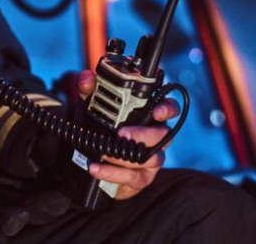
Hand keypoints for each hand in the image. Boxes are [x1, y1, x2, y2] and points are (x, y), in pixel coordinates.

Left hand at [76, 69, 179, 199]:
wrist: (88, 155)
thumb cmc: (99, 124)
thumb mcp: (90, 105)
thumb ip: (88, 89)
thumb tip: (86, 79)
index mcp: (148, 115)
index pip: (169, 109)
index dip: (167, 109)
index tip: (157, 111)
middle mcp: (155, 137)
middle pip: (163, 135)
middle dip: (144, 134)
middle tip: (122, 133)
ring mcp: (151, 158)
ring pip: (150, 158)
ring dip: (125, 155)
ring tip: (103, 152)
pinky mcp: (141, 177)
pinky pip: (133, 177)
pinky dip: (112, 173)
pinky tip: (95, 168)